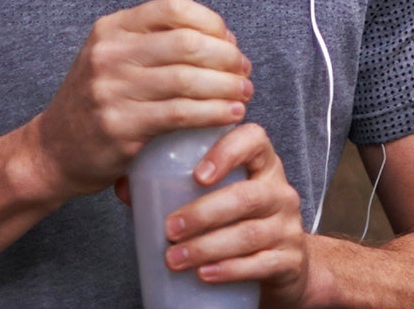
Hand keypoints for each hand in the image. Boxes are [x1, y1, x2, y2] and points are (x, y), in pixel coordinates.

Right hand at [28, 0, 253, 198]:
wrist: (53, 150)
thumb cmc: (97, 103)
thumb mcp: (112, 58)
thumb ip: (153, 44)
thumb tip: (222, 39)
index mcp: (111, 29)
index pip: (173, 7)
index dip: (211, 22)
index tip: (229, 42)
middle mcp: (109, 54)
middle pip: (186, 43)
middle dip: (226, 57)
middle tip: (243, 72)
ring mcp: (112, 90)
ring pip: (188, 79)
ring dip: (226, 87)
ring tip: (243, 95)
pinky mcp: (121, 127)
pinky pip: (180, 114)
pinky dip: (213, 113)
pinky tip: (229, 115)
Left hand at [161, 122, 309, 305]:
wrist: (282, 263)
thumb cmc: (238, 219)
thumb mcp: (217, 195)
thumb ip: (174, 185)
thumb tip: (123, 186)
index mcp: (261, 164)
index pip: (254, 139)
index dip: (227, 152)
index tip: (197, 174)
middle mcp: (279, 191)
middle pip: (246, 196)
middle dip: (204, 213)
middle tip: (170, 229)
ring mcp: (288, 227)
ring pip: (249, 234)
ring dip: (207, 247)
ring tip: (175, 258)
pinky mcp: (290, 260)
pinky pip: (261, 264)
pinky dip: (229, 270)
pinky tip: (204, 274)